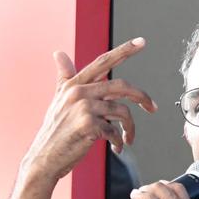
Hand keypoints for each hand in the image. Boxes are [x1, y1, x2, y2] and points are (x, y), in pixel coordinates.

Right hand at [21, 38, 155, 186]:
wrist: (45, 157)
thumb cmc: (56, 130)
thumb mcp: (59, 100)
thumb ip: (65, 77)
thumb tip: (59, 53)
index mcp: (74, 84)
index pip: (103, 62)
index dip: (124, 51)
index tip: (143, 41)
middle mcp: (78, 92)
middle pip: (122, 86)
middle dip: (142, 97)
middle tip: (153, 108)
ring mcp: (83, 108)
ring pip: (122, 111)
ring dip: (130, 128)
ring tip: (128, 138)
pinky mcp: (88, 125)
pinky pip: (115, 130)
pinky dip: (119, 141)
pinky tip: (116, 147)